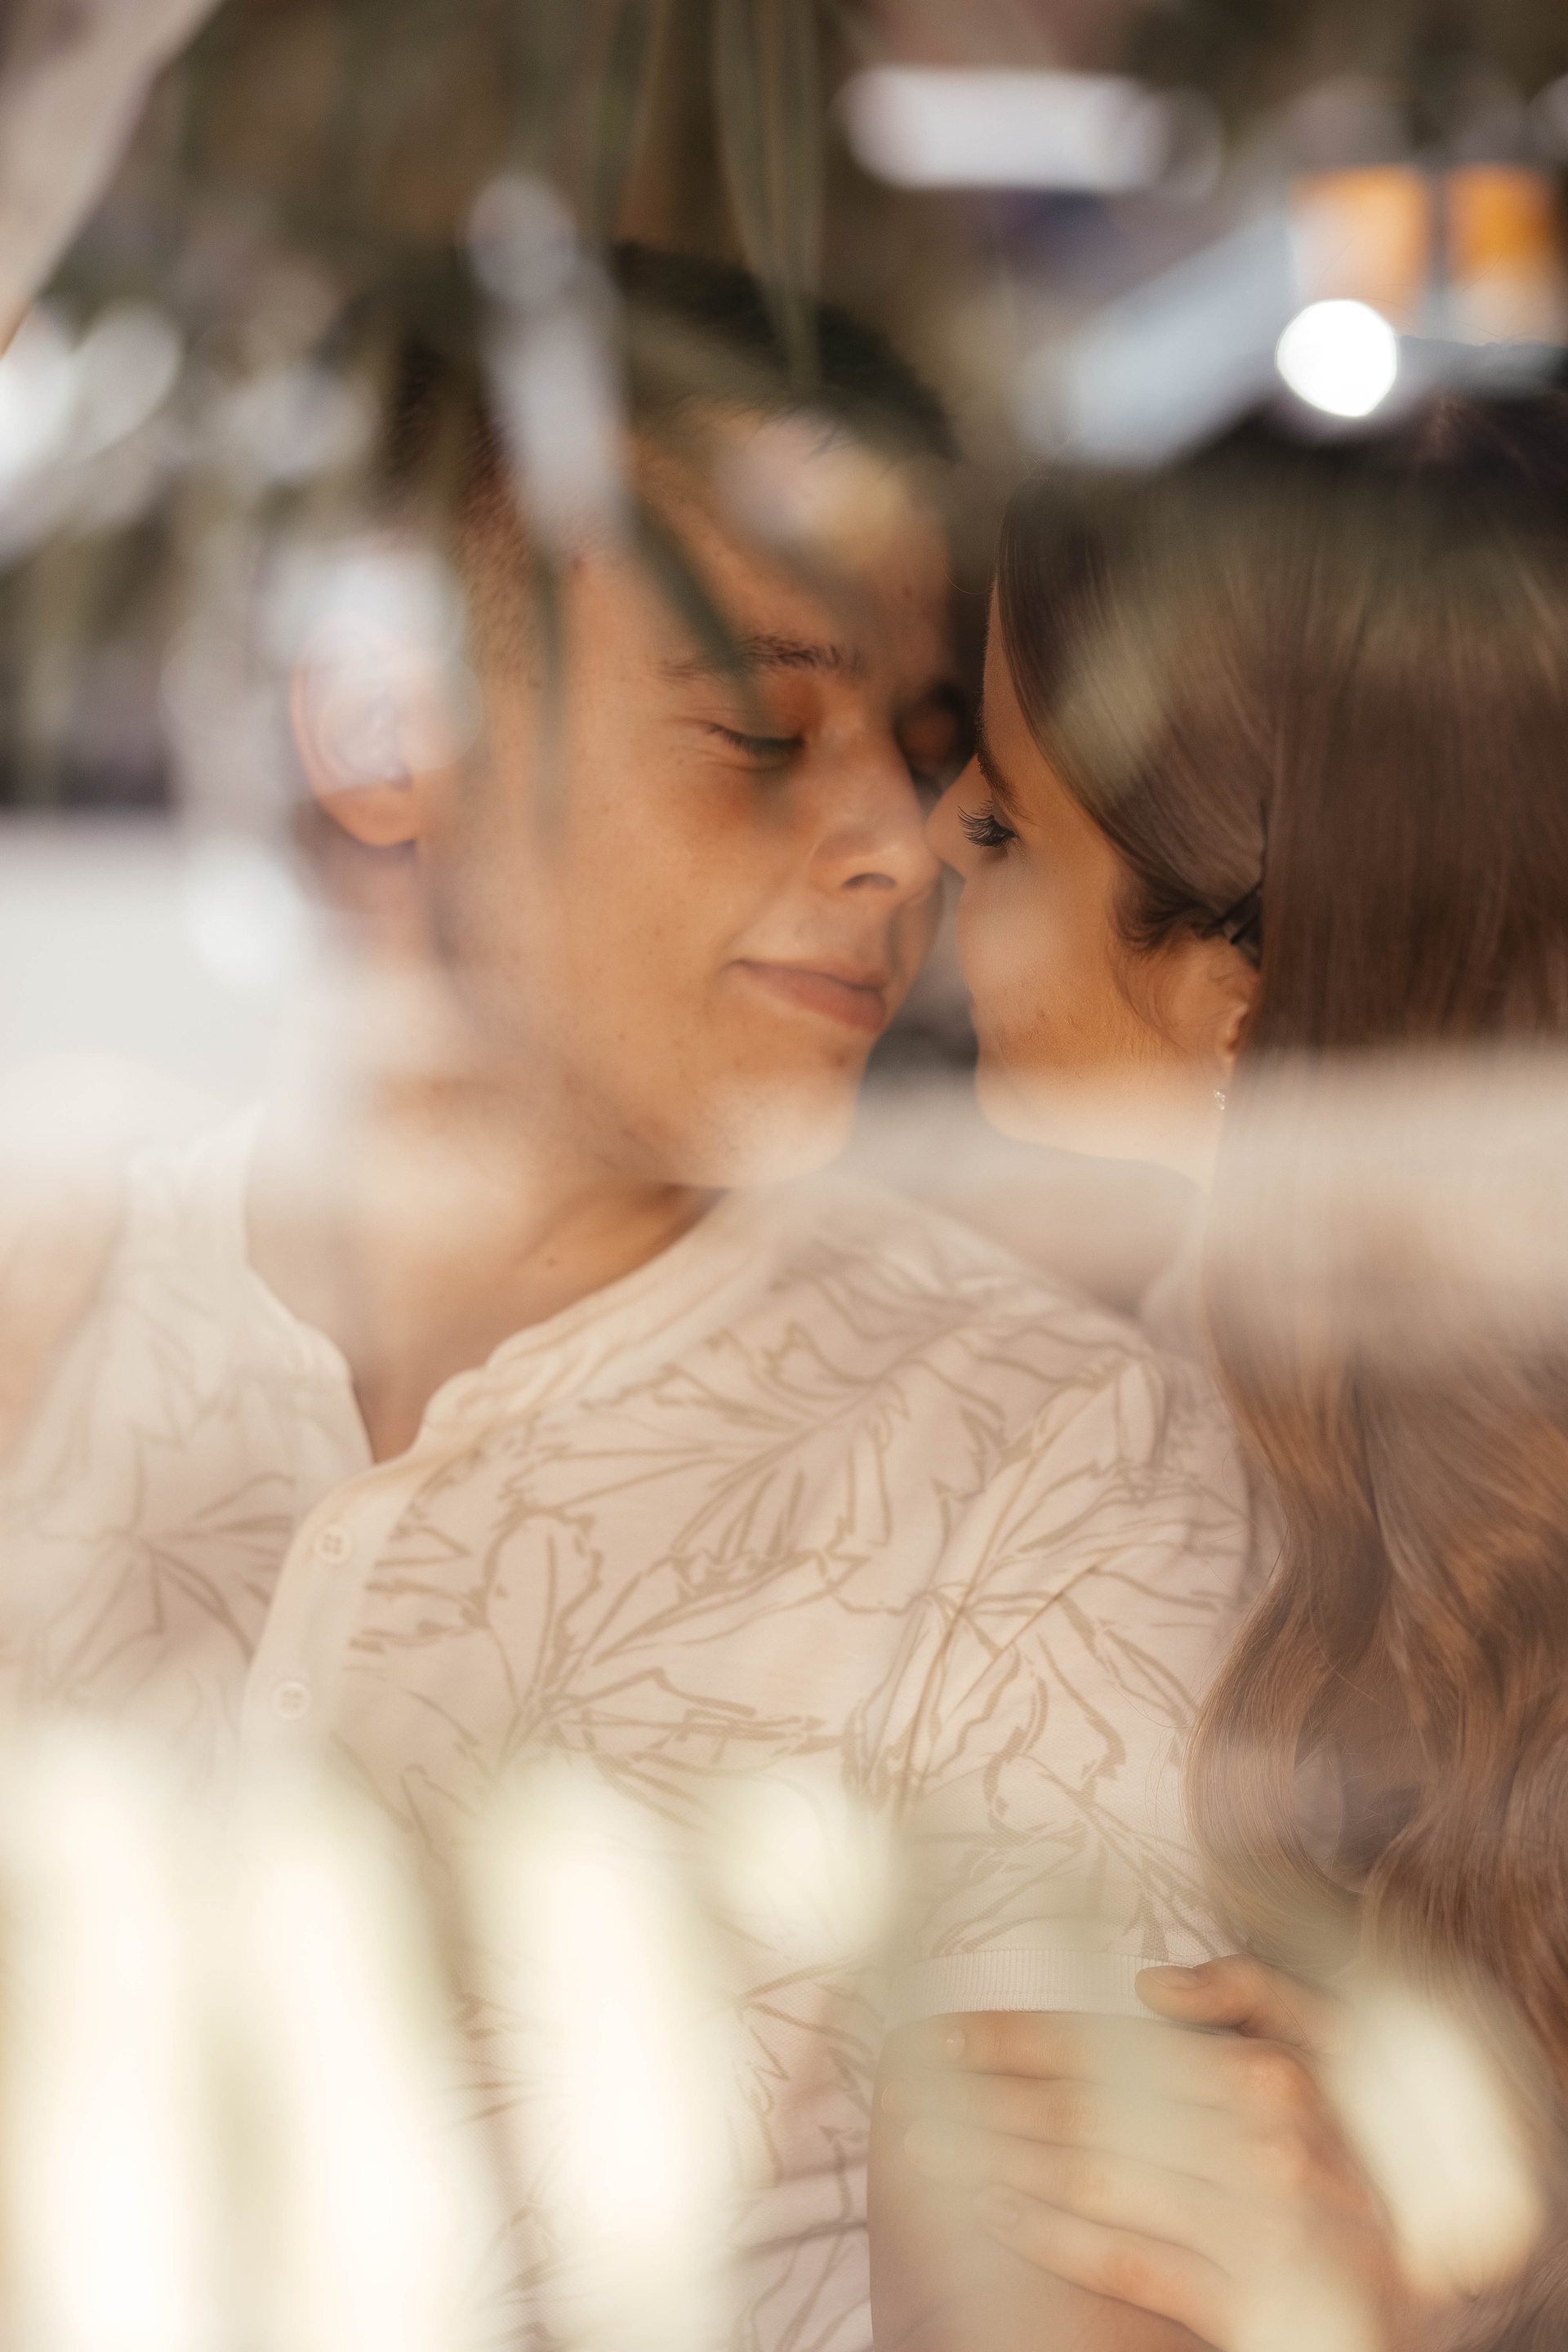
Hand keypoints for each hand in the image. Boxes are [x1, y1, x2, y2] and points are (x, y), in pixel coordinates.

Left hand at [881, 1958, 1447, 2351]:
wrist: (1402, 2281)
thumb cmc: (1349, 2148)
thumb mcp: (1326, 2050)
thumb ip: (1249, 1998)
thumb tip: (1149, 1983)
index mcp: (1273, 2068)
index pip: (1114, 2041)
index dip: (1019, 2034)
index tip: (942, 2033)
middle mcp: (1266, 2141)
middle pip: (1095, 2106)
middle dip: (990, 2096)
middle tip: (905, 2091)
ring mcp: (1260, 2227)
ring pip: (1103, 2179)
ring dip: (1003, 2158)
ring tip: (928, 2144)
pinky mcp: (1255, 2304)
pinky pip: (1137, 2261)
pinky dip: (1061, 2234)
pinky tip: (996, 2209)